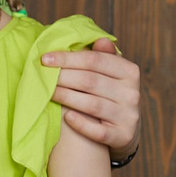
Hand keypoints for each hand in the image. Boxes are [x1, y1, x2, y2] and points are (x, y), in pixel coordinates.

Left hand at [43, 36, 140, 161]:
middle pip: (91, 81)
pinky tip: (66, 117)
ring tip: (48, 93)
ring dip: (66, 97)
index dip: (68, 58)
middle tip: (42, 76)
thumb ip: (102, 57)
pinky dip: (81, 124)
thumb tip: (100, 40)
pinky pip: (98, 131)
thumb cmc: (108, 95)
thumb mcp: (109, 74)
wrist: (123, 130)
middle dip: (63, 77)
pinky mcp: (123, 136)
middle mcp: (132, 93)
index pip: (95, 60)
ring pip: (92, 105)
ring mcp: (129, 116)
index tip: (45, 59)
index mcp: (130, 71)